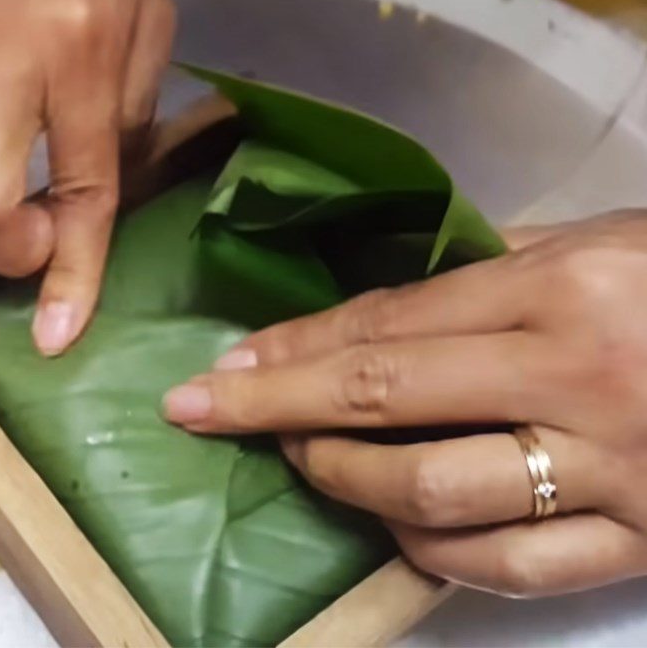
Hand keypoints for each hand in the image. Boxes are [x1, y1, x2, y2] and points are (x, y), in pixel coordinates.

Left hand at [163, 212, 646, 596]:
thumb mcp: (599, 243)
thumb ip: (499, 266)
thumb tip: (397, 298)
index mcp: (556, 288)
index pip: (386, 323)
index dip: (294, 346)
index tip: (224, 366)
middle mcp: (570, 374)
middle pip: (385, 396)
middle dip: (278, 407)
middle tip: (206, 413)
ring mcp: (608, 466)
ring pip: (435, 491)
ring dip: (346, 479)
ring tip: (305, 459)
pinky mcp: (642, 539)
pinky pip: (514, 566)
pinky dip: (437, 551)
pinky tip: (400, 527)